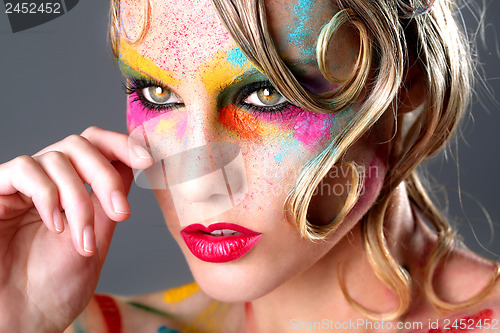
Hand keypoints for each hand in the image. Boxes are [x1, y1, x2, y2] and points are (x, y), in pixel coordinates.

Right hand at [0, 126, 151, 331]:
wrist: (25, 319)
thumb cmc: (57, 286)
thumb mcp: (98, 237)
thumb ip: (109, 201)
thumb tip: (131, 164)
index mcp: (73, 188)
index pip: (96, 146)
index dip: (122, 144)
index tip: (147, 160)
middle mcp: (47, 180)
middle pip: (80, 144)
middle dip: (105, 176)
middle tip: (121, 213)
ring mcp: (21, 186)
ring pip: (56, 158)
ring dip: (78, 200)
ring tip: (83, 239)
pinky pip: (23, 169)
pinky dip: (47, 195)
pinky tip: (55, 225)